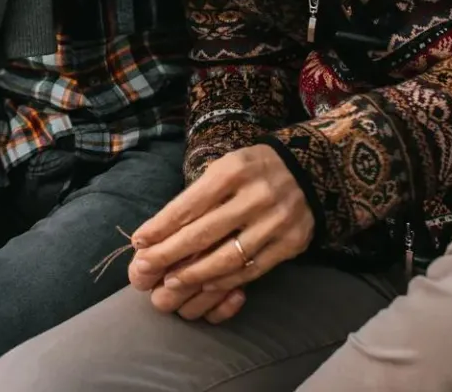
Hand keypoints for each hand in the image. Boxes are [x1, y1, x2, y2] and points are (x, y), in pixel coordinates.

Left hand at [126, 146, 313, 320]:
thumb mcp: (226, 167)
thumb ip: (198, 196)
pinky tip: (206, 284)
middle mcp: (256, 195)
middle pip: (203, 233)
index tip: (139, 242)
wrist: (312, 170)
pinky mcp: (291, 243)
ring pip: (227, 258)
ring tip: (172, 282)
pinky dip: (226, 280)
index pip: (189, 204)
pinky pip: (252, 269)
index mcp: (234, 170)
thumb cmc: (255, 170)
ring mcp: (276, 221)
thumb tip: (159, 230)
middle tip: (145, 268)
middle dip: (168, 254)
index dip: (160, 226)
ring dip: (194, 274)